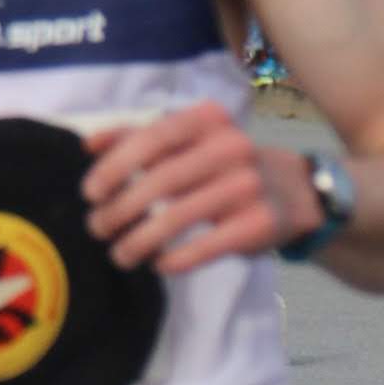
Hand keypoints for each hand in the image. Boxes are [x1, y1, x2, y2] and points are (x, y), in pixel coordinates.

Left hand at [83, 102, 323, 275]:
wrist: (296, 191)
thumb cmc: (226, 165)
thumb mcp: (191, 140)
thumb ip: (140, 137)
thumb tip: (87, 145)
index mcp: (208, 120)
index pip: (153, 137)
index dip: (115, 165)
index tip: (90, 192)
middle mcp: (231, 147)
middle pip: (161, 180)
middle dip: (120, 209)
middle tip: (97, 228)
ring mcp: (247, 186)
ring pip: (178, 217)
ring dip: (139, 240)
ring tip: (119, 254)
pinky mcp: (257, 224)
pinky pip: (205, 247)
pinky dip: (174, 259)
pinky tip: (157, 264)